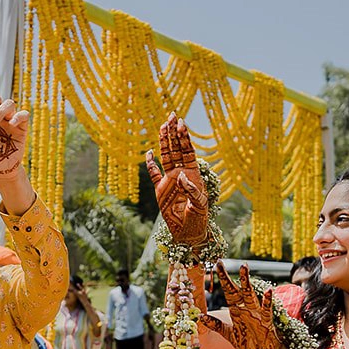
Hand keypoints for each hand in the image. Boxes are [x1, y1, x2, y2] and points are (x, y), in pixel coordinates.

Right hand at [145, 115, 208, 246]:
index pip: (187, 151)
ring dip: (164, 142)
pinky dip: (151, 163)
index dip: (184, 137)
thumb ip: (191, 190)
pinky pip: (154, 174)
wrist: (187, 232)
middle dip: (174, 133)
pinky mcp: (160, 190)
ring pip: (166, 156)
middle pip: (177, 149)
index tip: (181, 123)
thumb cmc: (197, 219)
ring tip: (162, 126)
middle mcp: (181, 173)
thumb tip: (181, 175)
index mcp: (193, 174)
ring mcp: (170, 180)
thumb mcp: (199, 205)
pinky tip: (148, 153)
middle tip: (172, 115)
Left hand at [199, 265, 286, 348]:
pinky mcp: (266, 321)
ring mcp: (256, 313)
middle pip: (238, 289)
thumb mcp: (228, 334)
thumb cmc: (248, 343)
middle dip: (229, 276)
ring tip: (244, 267)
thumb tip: (200, 317)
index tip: (217, 265)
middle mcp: (246, 308)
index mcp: (236, 310)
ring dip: (246, 282)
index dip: (223, 278)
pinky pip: (266, 309)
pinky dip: (267, 301)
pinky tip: (268, 291)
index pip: (228, 291)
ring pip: (250, 294)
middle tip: (222, 262)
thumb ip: (216, 325)